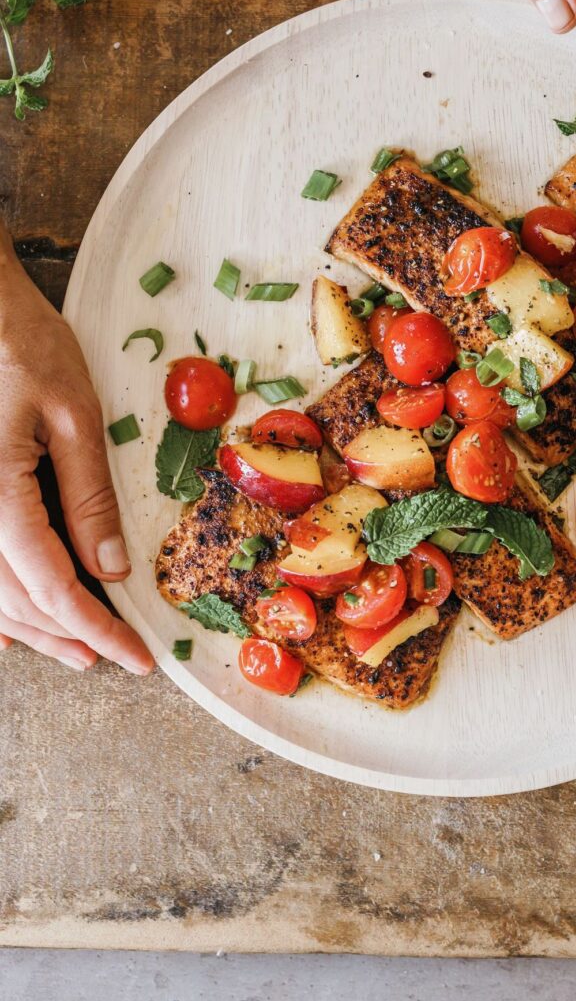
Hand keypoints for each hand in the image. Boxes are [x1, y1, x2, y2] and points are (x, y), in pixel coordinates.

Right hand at [0, 234, 152, 673]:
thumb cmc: (20, 345)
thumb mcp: (72, 414)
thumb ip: (88, 495)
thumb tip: (110, 567)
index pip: (51, 587)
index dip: (97, 628)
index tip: (136, 656)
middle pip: (14, 602)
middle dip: (69, 635)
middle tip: (117, 655)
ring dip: (32, 627)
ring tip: (78, 646)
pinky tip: (18, 622)